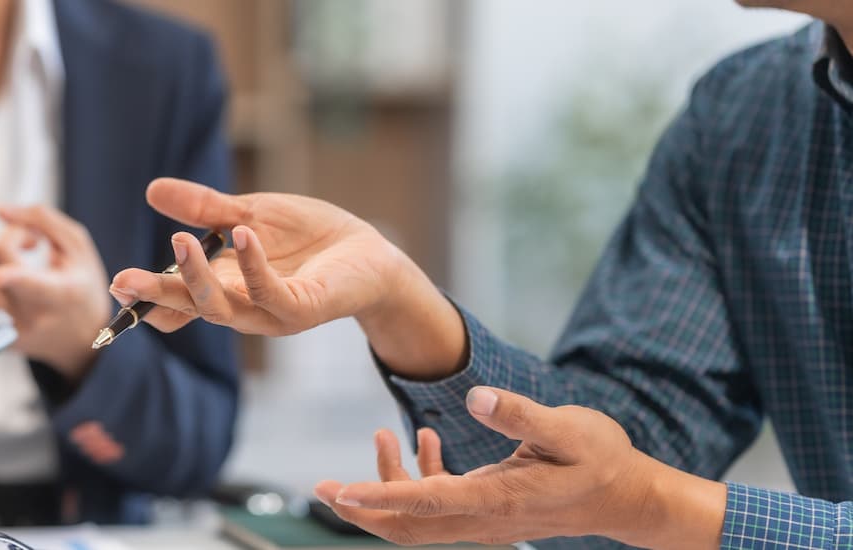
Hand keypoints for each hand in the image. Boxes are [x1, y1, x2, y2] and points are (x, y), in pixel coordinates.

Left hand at [0, 205, 110, 380]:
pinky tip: (10, 285)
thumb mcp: (77, 247)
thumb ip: (41, 219)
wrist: (84, 339)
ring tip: (19, 266)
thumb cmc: (82, 285)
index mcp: (61, 293)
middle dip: (9, 240)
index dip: (13, 277)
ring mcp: (13, 331)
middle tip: (33, 243)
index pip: (31, 282)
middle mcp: (34, 316)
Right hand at [108, 178, 466, 378]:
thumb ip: (204, 208)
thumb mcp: (248, 215)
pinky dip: (252, 265)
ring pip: (222, 307)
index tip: (116, 287)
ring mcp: (270, 313)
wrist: (370, 254)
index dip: (147, 299)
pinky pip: (270, 291)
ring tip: (178, 241)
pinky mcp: (303, 309)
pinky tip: (242, 234)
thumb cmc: (309, 240)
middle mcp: (241, 308)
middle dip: (156, 295)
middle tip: (122, 280)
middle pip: (190, 307)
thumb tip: (152, 190)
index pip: (178, 301)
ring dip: (197, 277)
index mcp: (224, 288)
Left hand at [315, 387, 726, 548]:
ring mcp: (482, 521)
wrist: (627, 497)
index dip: (377, 497)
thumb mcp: (569, 428)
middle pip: (407, 527)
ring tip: (382, 435)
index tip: (337, 492)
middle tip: (320, 486)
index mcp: (496, 500)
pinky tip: (424, 438)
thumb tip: (476, 397)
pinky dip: (421, 475)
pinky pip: (438, 504)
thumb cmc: (601, 459)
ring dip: (389, 484)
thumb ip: (520, 414)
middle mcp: (482, 519)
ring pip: (418, 517)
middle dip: (361, 508)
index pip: (424, 503)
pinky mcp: (485, 512)